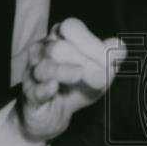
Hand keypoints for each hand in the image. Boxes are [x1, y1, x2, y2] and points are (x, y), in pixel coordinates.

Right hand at [20, 18, 125, 140]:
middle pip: (57, 46)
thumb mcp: (100, 74)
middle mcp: (42, 51)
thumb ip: (111, 59)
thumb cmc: (77, 89)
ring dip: (65, 73)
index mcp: (60, 39)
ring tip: (78, 76)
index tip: (106, 59)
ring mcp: (33, 72)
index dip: (89, 41)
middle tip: (92, 71)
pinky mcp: (29, 95)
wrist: (54, 118)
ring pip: (46, 67)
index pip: (70, 27)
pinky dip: (45, 88)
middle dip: (78, 58)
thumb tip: (117, 45)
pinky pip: (35, 89)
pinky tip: (54, 87)